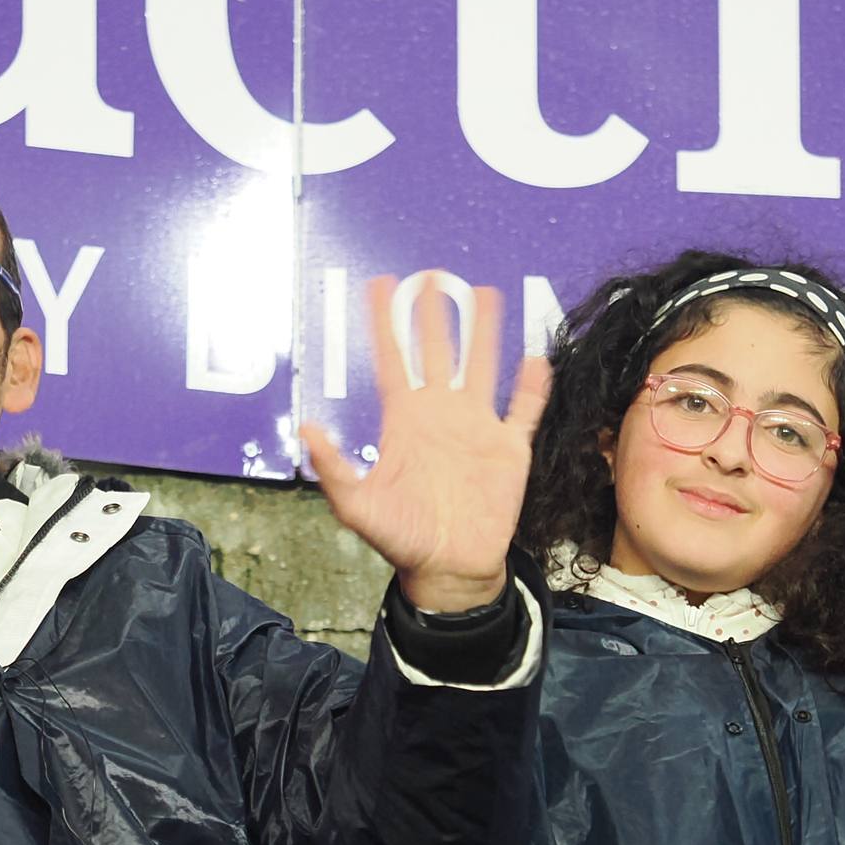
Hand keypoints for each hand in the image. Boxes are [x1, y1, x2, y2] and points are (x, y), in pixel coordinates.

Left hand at [300, 274, 552, 613]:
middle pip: (437, 352)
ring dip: (483, 333)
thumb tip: (306, 430)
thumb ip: (333, 468)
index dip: (384, 324)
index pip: (392, 360)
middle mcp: (439, 416)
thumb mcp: (357, 506)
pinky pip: (523, 410)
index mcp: (404, 423)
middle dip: (433, 315)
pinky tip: (537, 357)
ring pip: (481, 366)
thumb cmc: (401, 540)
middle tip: (432, 275)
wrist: (449, 569)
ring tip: (485, 294)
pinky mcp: (508, 449)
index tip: (380, 286)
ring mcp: (475, 428)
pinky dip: (531, 386)